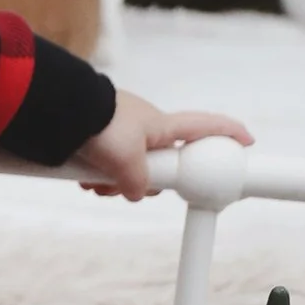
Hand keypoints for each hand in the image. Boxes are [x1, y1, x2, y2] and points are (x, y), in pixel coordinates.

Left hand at [72, 91, 252, 202]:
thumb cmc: (99, 125)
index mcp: (162, 125)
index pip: (204, 126)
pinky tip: (84, 177)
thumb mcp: (128, 161)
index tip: (247, 141)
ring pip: (128, 170)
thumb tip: (136, 192)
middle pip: (161, 164)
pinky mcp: (96, 139)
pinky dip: (95, 176)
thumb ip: (139, 182)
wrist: (56, 111)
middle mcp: (144, 128)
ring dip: (113, 183)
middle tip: (131, 187)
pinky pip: (103, 167)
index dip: (227, 133)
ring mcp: (120, 133)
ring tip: (98, 182)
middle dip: (146, 183)